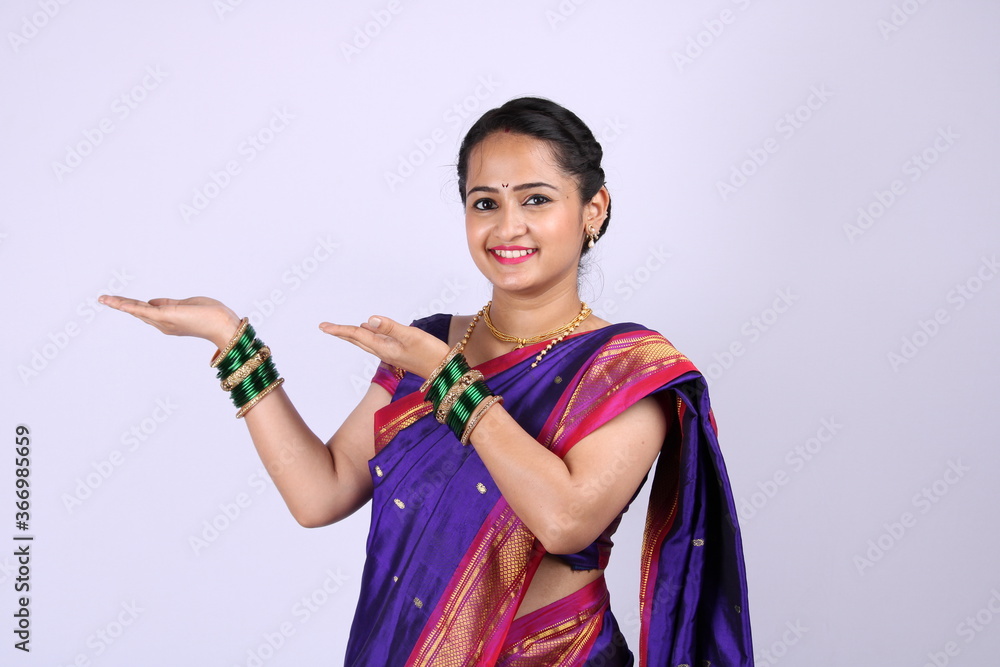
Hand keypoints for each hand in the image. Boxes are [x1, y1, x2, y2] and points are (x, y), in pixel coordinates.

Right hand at [98, 295, 242, 349]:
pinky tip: (117, 302)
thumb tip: (152, 301)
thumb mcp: (187, 305)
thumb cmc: (211, 315)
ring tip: (103, 298)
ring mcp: (163, 321)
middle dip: (120, 304)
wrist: (223, 324)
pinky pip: (143, 310)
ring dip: (119, 303)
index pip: (147, 310)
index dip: (133, 305)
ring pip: (137, 310)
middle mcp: (163, 324)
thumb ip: (169, 304)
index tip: (119, 300)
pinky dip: (129, 306)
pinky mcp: (165, 316)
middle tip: (103, 298)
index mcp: (169, 320)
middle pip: (138, 311)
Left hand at [320, 316, 449, 378]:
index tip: (323, 326)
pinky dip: (367, 335)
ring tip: (340, 329)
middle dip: (340, 333)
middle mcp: (384, 350)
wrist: (444, 371)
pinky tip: (367, 330)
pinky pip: (376, 342)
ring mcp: (391, 352)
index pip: (357, 335)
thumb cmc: (430, 353)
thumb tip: (369, 320)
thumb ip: (390, 327)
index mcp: (383, 347)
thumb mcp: (411, 336)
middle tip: (324, 327)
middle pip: (357, 339)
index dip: (340, 329)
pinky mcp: (398, 351)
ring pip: (365, 341)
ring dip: (352, 334)